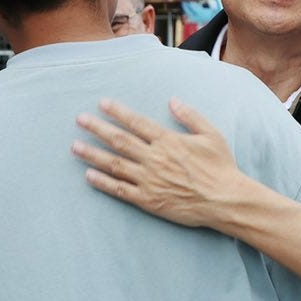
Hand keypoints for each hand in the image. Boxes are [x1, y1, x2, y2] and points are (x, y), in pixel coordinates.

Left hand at [72, 97, 244, 228]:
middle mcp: (154, 158)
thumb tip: (172, 100)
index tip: (101, 103)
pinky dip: (103, 182)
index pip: (136, 122)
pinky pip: (120, 190)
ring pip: (115, 164)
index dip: (117, 111)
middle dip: (97, 128)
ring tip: (75, 147)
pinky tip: (89, 176)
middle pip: (119, 140)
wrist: (225, 200)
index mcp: (168, 141)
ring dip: (93, 154)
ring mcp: (149, 180)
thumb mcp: (211, 134)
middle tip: (79, 120)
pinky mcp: (148, 200)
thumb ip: (190, 116)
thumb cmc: (221, 167)